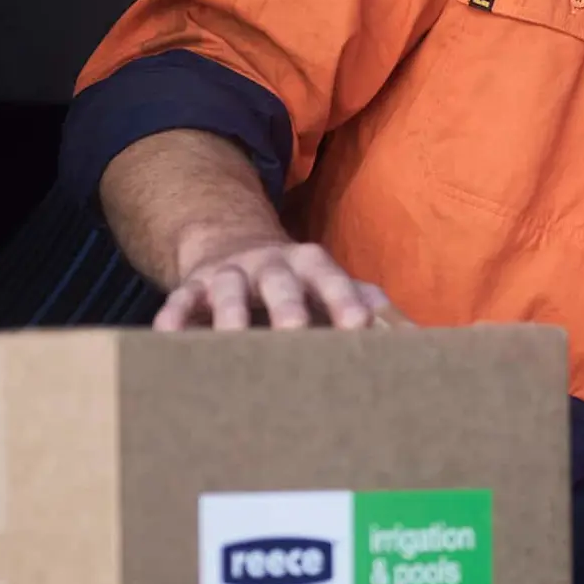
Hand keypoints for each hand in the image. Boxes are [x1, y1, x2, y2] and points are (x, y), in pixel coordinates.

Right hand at [153, 238, 406, 330]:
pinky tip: (167, 337)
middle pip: (281, 282)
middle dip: (288, 306)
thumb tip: (417, 335)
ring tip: (231, 338)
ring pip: (229, 289)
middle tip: (296, 332)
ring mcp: (230, 273)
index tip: (360, 326)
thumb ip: (367, 304)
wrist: (234, 246)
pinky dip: (174, 315)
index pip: (332, 279)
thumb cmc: (297, 283)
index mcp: (311, 265)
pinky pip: (181, 299)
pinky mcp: (193, 286)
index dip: (345, 300)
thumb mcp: (331, 285)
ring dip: (230, 312)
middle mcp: (271, 264)